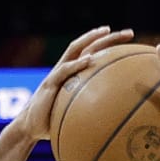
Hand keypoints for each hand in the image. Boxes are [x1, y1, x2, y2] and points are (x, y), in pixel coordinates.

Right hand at [14, 25, 134, 141]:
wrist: (29, 128)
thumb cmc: (52, 122)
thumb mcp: (75, 113)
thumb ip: (90, 109)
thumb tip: (115, 119)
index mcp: (73, 73)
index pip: (92, 52)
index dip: (109, 44)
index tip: (129, 40)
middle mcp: (65, 68)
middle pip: (88, 44)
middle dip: (108, 36)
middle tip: (130, 32)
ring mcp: (57, 73)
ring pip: (76, 48)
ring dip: (92, 39)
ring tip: (108, 32)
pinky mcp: (50, 83)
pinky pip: (65, 70)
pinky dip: (78, 64)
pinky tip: (90, 60)